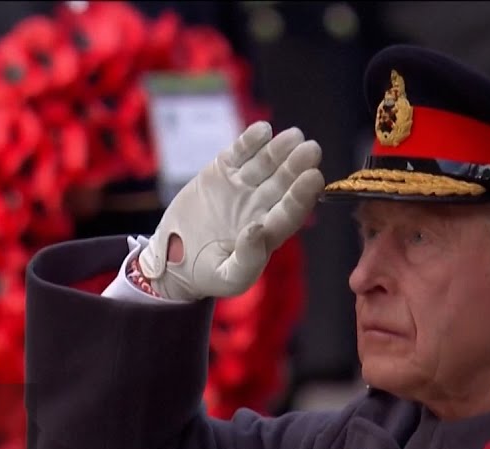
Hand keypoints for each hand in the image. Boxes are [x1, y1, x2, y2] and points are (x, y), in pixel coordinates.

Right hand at [138, 122, 323, 299]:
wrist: (175, 258)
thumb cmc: (207, 274)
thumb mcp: (228, 277)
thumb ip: (247, 260)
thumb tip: (258, 230)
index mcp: (269, 233)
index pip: (290, 212)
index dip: (302, 195)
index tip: (314, 178)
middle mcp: (262, 206)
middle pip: (284, 183)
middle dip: (297, 166)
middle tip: (311, 150)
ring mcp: (243, 186)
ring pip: (266, 164)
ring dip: (279, 150)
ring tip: (293, 136)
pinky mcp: (223, 171)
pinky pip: (240, 153)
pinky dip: (250, 142)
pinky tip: (263, 131)